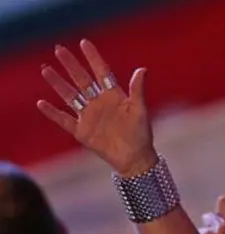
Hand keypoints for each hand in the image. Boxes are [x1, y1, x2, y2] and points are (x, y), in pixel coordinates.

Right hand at [37, 40, 155, 176]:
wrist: (135, 158)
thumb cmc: (140, 134)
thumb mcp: (140, 110)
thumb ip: (137, 90)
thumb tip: (142, 69)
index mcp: (114, 96)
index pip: (102, 72)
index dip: (93, 58)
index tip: (84, 43)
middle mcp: (99, 103)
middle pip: (82, 80)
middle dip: (71, 65)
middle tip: (58, 49)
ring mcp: (89, 116)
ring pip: (70, 96)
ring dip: (58, 83)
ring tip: (46, 69)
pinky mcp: (82, 131)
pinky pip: (64, 120)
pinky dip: (53, 113)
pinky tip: (42, 103)